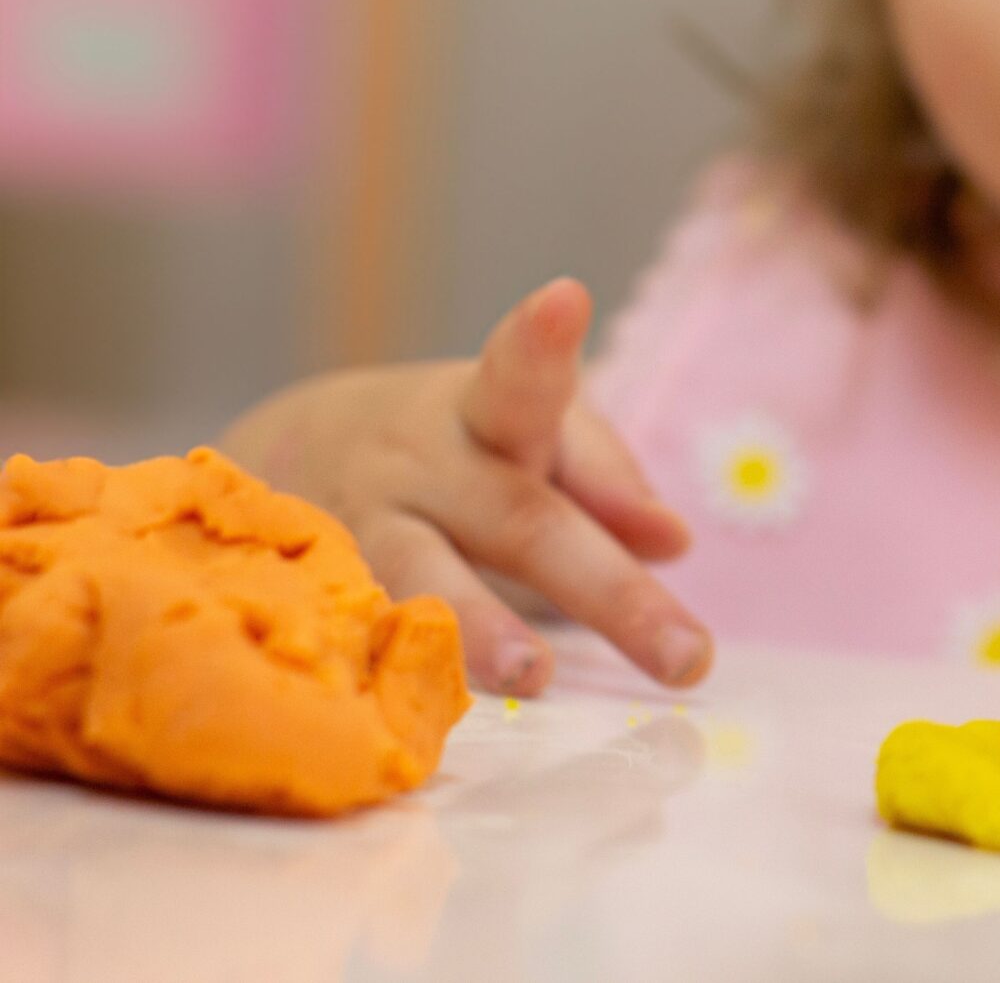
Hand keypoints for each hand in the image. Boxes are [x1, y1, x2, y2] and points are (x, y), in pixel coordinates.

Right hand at [222, 280, 710, 696]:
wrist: (290, 450)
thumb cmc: (461, 446)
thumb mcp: (528, 432)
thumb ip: (603, 476)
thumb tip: (673, 542)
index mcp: (484, 410)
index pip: (516, 375)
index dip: (538, 343)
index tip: (564, 299)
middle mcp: (423, 465)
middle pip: (520, 520)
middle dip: (611, 592)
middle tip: (688, 657)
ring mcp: (362, 531)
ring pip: (421, 577)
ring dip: (482, 629)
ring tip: (537, 677)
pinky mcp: (319, 592)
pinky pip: (362, 635)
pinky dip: (400, 674)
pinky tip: (426, 721)